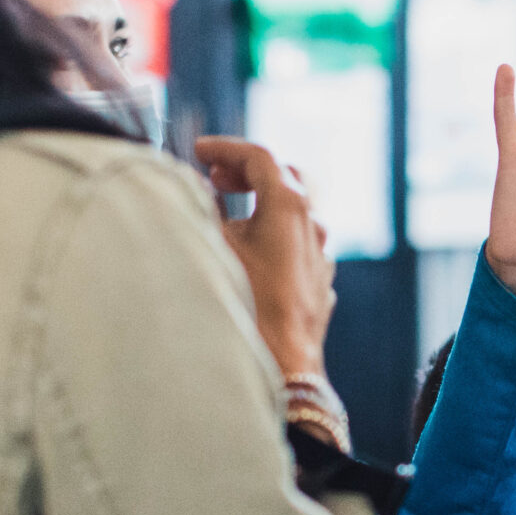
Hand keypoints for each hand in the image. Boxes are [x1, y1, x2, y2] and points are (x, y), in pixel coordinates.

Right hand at [197, 137, 334, 379]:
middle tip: (214, 177)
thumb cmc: (244, 304)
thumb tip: (195, 187)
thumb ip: (202, 207)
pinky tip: (251, 248)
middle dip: (247, 170)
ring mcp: (321, 254)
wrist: (281, 366)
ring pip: (296, 209)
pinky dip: (274, 230)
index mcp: (290, 205)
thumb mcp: (211, 246)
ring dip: (262, 200)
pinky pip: (299, 242)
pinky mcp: (319, 282)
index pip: (259, 156)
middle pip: (284, 176)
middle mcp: (314, 224)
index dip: (225, 148)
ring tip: (229, 209)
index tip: (199, 152)